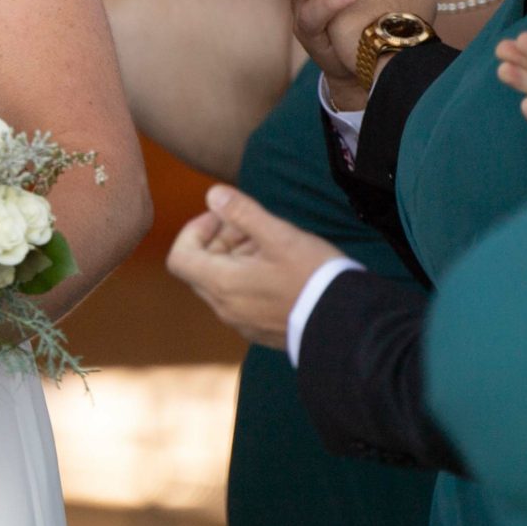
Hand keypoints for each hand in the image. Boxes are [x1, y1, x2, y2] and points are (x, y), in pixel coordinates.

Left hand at [166, 185, 339, 351]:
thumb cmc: (312, 276)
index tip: (222, 218)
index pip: (179, 257)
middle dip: (220, 241)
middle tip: (252, 227)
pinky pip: (240, 299)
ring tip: (270, 244)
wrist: (347, 324)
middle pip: (201, 268)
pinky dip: (248, 278)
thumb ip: (242, 213)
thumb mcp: (279, 235)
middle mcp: (224, 308)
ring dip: (237, 258)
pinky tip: (278, 269)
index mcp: (221, 284)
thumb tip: (212, 195)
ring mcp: (241, 322)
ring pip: (223, 283)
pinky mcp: (260, 330)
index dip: (194, 231)